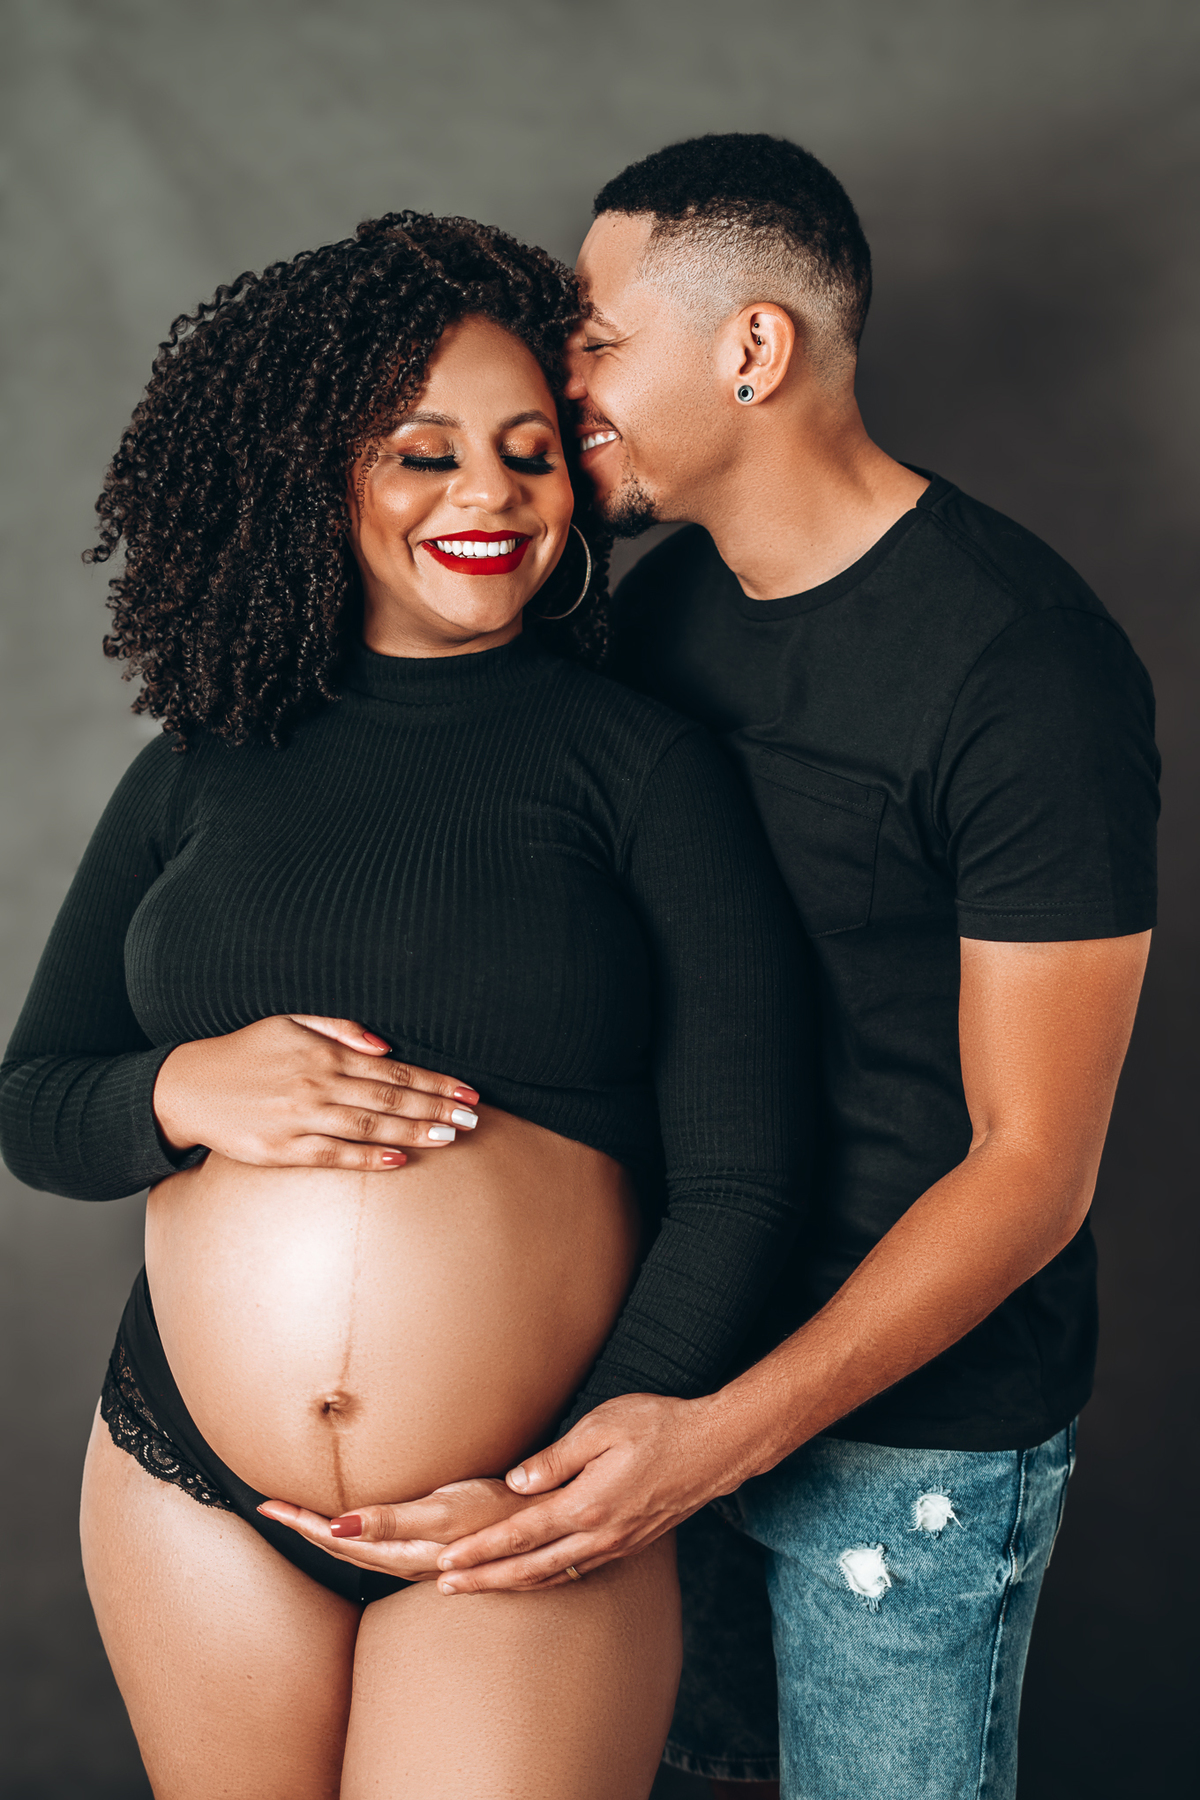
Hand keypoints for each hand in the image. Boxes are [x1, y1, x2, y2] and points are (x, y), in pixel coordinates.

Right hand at [152, 1014, 478, 1169]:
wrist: (189, 1088)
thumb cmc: (246, 1053)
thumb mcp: (289, 1023)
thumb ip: (339, 1029)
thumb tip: (386, 1046)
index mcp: (323, 1053)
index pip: (393, 1070)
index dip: (434, 1082)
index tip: (467, 1091)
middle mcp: (317, 1084)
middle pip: (390, 1100)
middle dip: (436, 1108)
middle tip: (474, 1118)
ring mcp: (300, 1119)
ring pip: (370, 1128)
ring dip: (414, 1133)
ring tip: (450, 1137)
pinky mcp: (283, 1150)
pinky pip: (335, 1156)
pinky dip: (369, 1159)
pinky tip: (400, 1161)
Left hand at [256, 1478, 538, 1580]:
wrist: (540, 1524)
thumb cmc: (494, 1513)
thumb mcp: (442, 1512)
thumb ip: (391, 1519)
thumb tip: (339, 1522)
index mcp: (399, 1551)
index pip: (335, 1538)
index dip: (301, 1522)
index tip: (270, 1505)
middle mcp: (404, 1557)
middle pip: (341, 1545)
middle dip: (305, 1527)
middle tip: (274, 1508)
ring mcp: (419, 1555)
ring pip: (359, 1547)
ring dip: (328, 1532)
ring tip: (304, 1517)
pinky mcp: (434, 1545)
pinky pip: (380, 1544)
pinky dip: (357, 1533)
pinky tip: (363, 1525)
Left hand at [432, 1392, 742, 1593]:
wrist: (715, 1448)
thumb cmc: (659, 1426)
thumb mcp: (603, 1426)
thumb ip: (556, 1458)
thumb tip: (515, 1482)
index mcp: (587, 1505)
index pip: (520, 1534)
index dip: (481, 1550)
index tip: (447, 1560)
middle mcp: (599, 1535)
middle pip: (530, 1568)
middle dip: (485, 1579)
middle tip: (445, 1586)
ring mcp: (615, 1545)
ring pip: (552, 1576)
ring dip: (510, 1583)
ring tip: (476, 1587)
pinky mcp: (628, 1544)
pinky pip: (575, 1570)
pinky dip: (544, 1580)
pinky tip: (530, 1577)